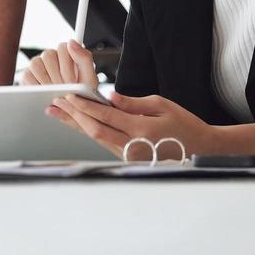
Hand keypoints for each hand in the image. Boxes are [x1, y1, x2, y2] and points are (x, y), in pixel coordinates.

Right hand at [21, 40, 97, 88]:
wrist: (71, 110)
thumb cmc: (81, 95)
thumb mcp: (89, 79)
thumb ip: (84, 58)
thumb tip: (71, 42)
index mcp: (67, 53)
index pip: (62, 47)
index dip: (67, 66)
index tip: (72, 82)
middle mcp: (51, 56)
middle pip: (48, 55)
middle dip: (58, 77)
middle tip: (64, 91)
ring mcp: (38, 64)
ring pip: (36, 64)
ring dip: (47, 82)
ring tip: (55, 94)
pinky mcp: (28, 75)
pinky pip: (27, 75)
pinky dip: (36, 87)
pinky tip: (44, 95)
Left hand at [47, 91, 222, 159]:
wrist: (200, 148)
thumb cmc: (183, 124)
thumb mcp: (161, 105)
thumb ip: (132, 103)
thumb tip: (109, 96)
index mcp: (141, 130)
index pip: (105, 117)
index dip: (85, 106)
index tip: (69, 95)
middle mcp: (133, 146)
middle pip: (95, 130)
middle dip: (73, 116)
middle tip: (55, 104)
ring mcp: (130, 155)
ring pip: (96, 139)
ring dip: (76, 125)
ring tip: (59, 114)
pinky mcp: (130, 158)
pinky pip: (105, 144)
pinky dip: (89, 132)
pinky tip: (78, 124)